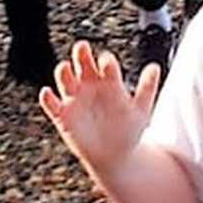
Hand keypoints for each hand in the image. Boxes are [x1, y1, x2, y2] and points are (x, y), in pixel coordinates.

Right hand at [38, 41, 159, 173]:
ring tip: (65, 67)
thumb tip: (155, 67)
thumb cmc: (128, 130)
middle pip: (81, 62)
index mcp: (109, 81)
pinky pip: (51, 104)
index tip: (107, 63)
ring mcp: (75, 100)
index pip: (105, 63)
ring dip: (63, 71)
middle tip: (82, 47)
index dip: (105, 61)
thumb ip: (147, 88)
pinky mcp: (63, 116)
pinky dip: (47, 98)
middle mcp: (90, 86)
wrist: (115, 155)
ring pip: (64, 78)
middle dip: (81, 53)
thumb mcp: (141, 110)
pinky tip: (48, 93)